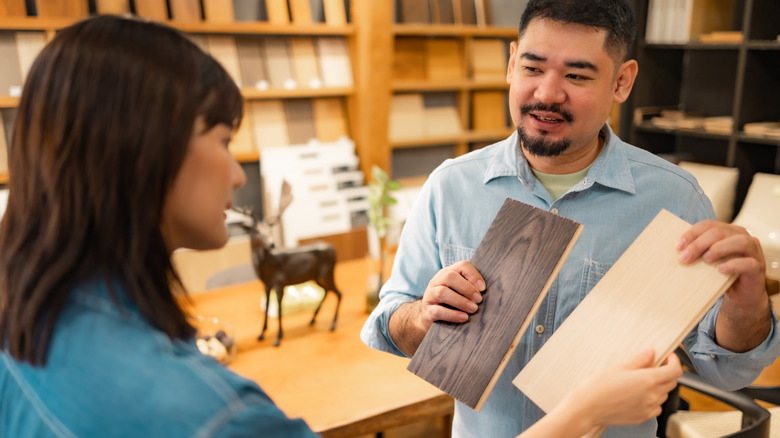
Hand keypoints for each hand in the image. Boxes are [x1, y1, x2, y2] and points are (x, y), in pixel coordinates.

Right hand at [388, 261, 484, 355]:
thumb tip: (486, 291)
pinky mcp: (427, 311)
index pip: (462, 265)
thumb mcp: (459, 291)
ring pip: (442, 292)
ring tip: (473, 309)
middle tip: (479, 300)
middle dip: (467, 288)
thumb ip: (471, 287)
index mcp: (448, 273)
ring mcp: (430, 295)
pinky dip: (452, 314)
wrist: (428, 317)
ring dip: (460, 301)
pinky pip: (438, 311)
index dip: (474, 275)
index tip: (483, 288)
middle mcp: (437, 281)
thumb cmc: (450, 303)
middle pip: (449, 276)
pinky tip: (464, 318)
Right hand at [520, 350, 681, 437]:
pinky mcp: (642, 417)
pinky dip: (654, 400)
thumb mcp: (619, 367)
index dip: (675, 362)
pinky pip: (656, 408)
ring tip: (645, 380)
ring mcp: (648, 408)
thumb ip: (639, 360)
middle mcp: (652, 395)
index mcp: (648, 380)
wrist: (588, 407)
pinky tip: (642, 395)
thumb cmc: (599, 386)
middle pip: (672, 383)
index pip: (675, 371)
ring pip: (664, 395)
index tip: (669, 357)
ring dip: (660, 386)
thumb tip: (650, 353)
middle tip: (656, 366)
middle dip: (668, 372)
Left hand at [677, 220, 770, 350]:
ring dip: (719, 249)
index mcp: (728, 231)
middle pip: (719, 232)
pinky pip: (748, 263)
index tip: (677, 246)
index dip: (692, 233)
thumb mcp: (706, 262)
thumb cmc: (720, 275)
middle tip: (684, 258)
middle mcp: (742, 237)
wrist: (741, 295)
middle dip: (699, 244)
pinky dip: (733, 265)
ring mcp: (753, 251)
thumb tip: (672, 254)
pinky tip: (720, 270)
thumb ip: (696, 254)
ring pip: (739, 241)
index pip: (708, 225)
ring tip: (705, 259)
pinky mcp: (758, 267)